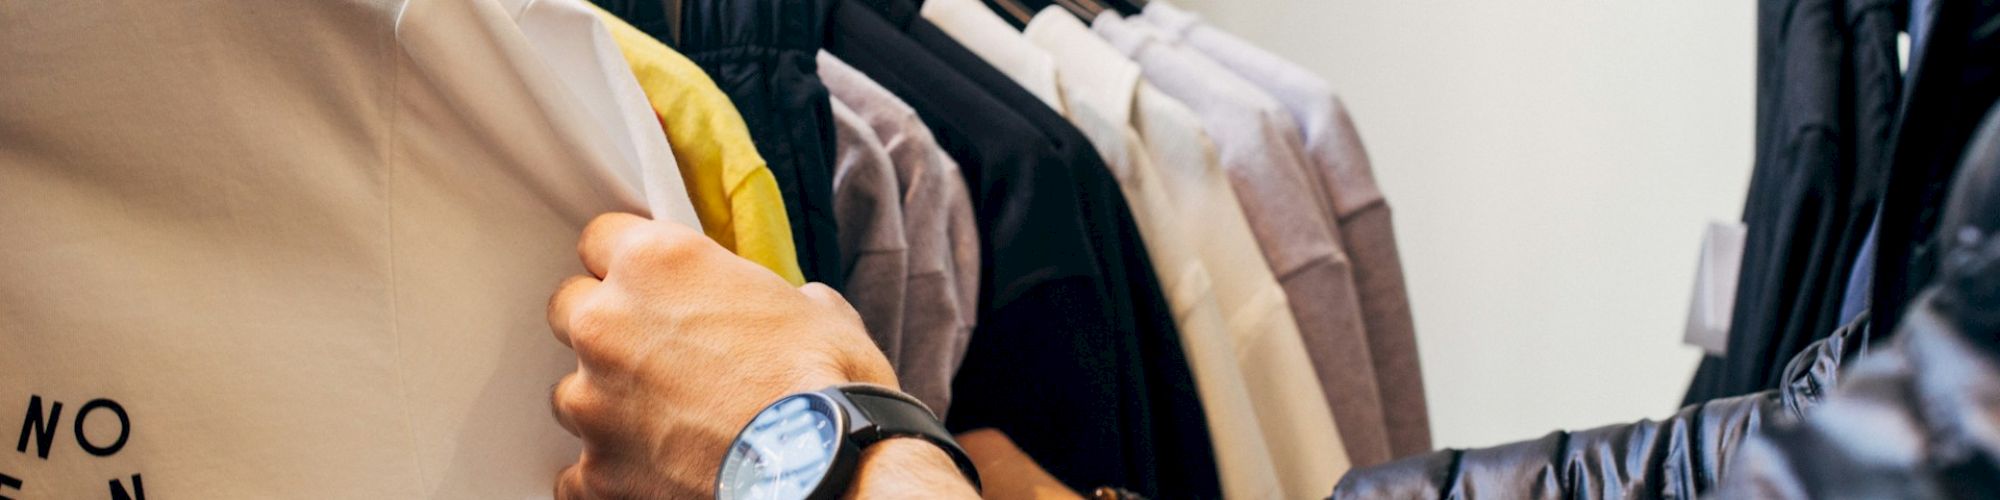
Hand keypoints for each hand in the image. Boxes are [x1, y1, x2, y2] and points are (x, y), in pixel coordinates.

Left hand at [547, 213, 897, 498]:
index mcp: (659, 264)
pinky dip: (612, 471)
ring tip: (669, 423)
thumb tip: (796, 308)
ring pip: (572, 393)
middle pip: (570, 309)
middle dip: (608, 329)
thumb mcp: (820, 313)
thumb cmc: (827, 391)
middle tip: (662, 354)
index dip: (633, 265)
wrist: (822, 473)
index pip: (600, 239)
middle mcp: (610, 325)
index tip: (654, 286)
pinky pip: (579, 472)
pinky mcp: (597, 473)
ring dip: (609, 403)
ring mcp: (594, 403)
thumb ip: (778, 298)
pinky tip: (657, 470)